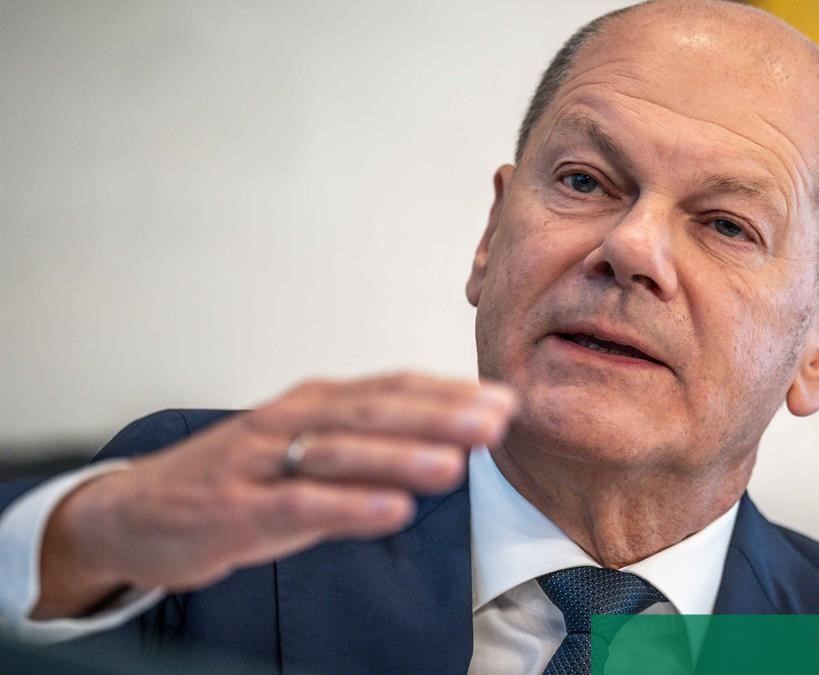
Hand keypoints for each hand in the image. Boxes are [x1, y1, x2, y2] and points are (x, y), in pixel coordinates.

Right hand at [33, 373, 516, 618]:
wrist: (136, 512)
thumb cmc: (237, 482)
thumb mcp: (310, 459)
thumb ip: (373, 454)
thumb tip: (453, 446)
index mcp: (314, 404)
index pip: (391, 389)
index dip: (448, 394)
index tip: (504, 401)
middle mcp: (291, 421)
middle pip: (374, 412)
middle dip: (440, 415)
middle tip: (496, 420)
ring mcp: (261, 462)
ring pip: (340, 451)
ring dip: (402, 454)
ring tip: (456, 461)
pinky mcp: (237, 508)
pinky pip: (299, 503)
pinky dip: (349, 505)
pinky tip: (393, 510)